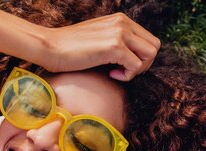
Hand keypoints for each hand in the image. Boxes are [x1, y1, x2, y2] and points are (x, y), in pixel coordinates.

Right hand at [41, 13, 160, 80]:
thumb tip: (127, 58)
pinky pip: (136, 66)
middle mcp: (123, 23)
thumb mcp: (97, 38)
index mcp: (120, 20)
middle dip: (143, 64)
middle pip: (154, 46)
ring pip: (150, 55)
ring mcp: (120, 33)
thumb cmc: (68, 49)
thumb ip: (113, 41)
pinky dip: (127, 76)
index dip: (139, 57)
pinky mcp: (114, 46)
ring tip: (117, 73)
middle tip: (124, 72)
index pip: (148, 40)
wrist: (50, 47)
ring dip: (137, 70)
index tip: (121, 66)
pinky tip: (110, 75)